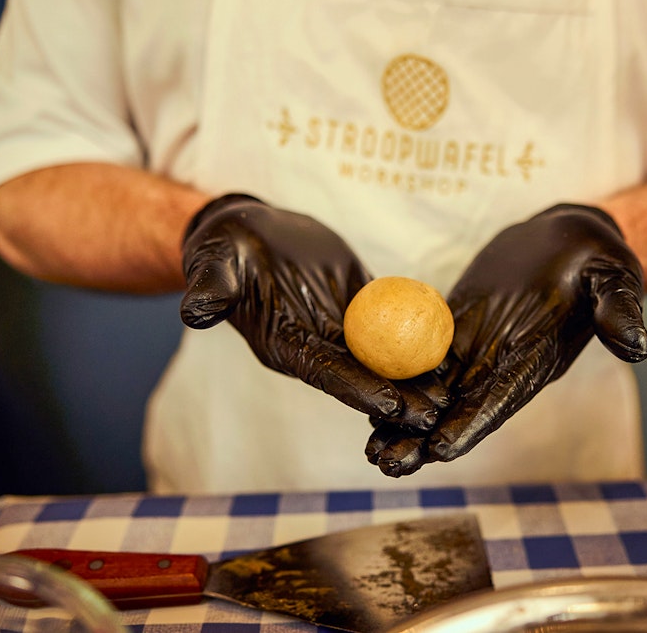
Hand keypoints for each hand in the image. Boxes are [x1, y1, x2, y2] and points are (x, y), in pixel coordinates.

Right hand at [180, 195, 445, 429]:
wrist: (248, 232)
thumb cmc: (225, 249)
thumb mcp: (214, 264)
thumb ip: (211, 290)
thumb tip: (194, 311)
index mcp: (284, 345)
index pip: (325, 373)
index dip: (359, 388)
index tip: (392, 404)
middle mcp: (315, 347)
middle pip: (362, 378)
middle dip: (400, 397)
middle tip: (439, 413)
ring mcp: (339, 333)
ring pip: (382, 361)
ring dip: (416, 379)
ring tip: (453, 395)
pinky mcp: (360, 312)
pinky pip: (392, 329)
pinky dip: (418, 342)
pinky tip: (450, 352)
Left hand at [366, 203, 646, 475]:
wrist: (568, 235)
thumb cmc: (597, 254)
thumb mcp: (615, 273)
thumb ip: (619, 308)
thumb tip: (638, 347)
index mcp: (539, 358)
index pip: (504, 397)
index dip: (474, 422)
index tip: (443, 448)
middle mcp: (506, 364)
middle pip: (461, 409)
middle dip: (425, 438)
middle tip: (386, 464)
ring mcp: (480, 349)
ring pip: (437, 394)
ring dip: (404, 420)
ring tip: (370, 449)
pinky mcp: (457, 329)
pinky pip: (424, 360)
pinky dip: (398, 379)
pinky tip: (367, 396)